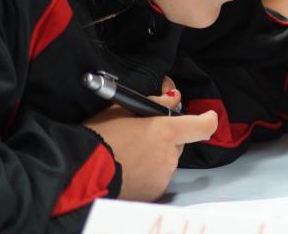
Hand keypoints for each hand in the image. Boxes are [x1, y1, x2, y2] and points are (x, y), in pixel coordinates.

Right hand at [84, 79, 217, 200]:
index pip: (202, 125)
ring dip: (157, 156)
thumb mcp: (125, 109)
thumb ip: (157, 103)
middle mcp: (169, 155)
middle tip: (142, 135)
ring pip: (168, 160)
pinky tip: (129, 168)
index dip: (207, 119)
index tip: (207, 116)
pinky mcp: (155, 191)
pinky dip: (149, 172)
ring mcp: (163, 175)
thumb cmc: (99, 136)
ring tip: (130, 153)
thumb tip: (174, 97)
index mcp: (165, 131)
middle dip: (167, 138)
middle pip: (179, 142)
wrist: (80, 171)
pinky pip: (159, 177)